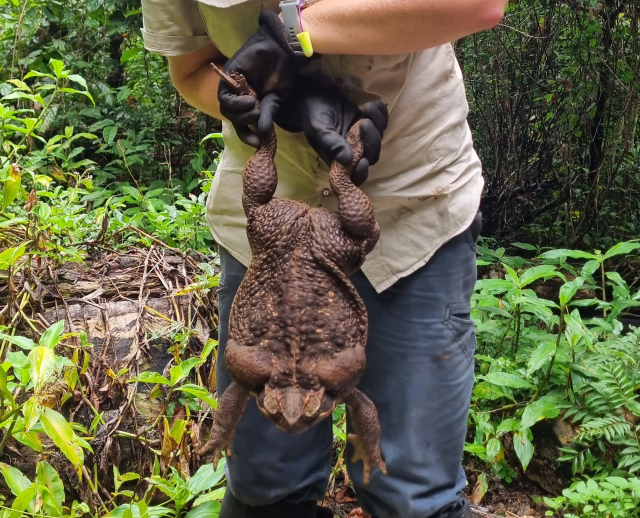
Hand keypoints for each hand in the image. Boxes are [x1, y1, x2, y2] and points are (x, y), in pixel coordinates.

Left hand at [219, 10, 308, 146]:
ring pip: (226, 109)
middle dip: (244, 123)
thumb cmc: (283, 72)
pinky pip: (224, 97)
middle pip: (233, 117)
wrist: (281, 49)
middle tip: (257, 117)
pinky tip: (249, 101)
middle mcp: (240, 96)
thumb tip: (262, 132)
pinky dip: (235, 103)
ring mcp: (233, 87)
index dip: (247, 135)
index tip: (256, 143)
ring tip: (254, 107)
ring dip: (240, 114)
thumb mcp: (277, 98)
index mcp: (252, 103)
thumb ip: (268, 114)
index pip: (243, 124)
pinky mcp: (228, 76)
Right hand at [272, 77, 388, 185]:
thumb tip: (348, 160)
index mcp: (339, 160)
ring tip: (366, 108)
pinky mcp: (368, 123)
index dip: (361, 172)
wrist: (314, 97)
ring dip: (378, 123)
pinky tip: (374, 104)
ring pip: (378, 138)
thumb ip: (332, 144)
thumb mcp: (319, 130)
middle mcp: (353, 151)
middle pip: (372, 155)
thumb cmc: (313, 116)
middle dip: (372, 140)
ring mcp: (362, 138)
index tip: (363, 160)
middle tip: (364, 122)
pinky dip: (382, 114)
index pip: (355, 175)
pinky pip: (382, 122)